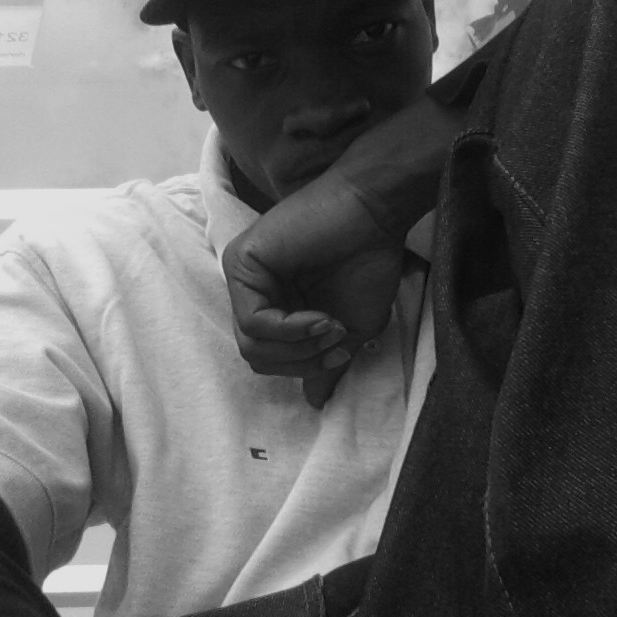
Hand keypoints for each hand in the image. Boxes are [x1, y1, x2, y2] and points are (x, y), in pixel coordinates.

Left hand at [221, 96, 462, 406]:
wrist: (375, 214)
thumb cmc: (367, 263)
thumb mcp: (351, 327)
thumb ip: (326, 362)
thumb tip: (313, 402)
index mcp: (273, 304)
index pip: (269, 359)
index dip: (305, 367)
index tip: (341, 351)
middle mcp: (251, 291)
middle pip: (256, 357)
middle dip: (300, 361)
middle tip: (335, 341)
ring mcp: (243, 277)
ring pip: (251, 346)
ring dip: (298, 348)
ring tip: (330, 327)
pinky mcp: (241, 264)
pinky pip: (253, 323)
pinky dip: (290, 330)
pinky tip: (319, 317)